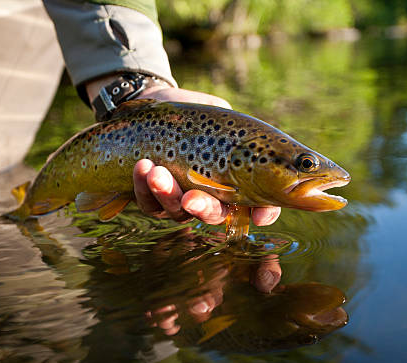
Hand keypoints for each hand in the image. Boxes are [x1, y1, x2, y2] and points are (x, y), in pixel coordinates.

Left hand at [85, 76, 281, 225]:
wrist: (160, 103)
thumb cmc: (199, 113)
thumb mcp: (221, 115)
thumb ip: (235, 128)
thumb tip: (248, 139)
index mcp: (235, 182)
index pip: (257, 206)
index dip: (263, 213)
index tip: (259, 215)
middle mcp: (211, 198)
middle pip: (213, 215)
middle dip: (202, 208)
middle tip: (190, 199)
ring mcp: (180, 202)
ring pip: (177, 212)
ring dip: (167, 195)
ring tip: (156, 172)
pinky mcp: (153, 199)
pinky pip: (149, 203)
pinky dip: (144, 187)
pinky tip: (142, 167)